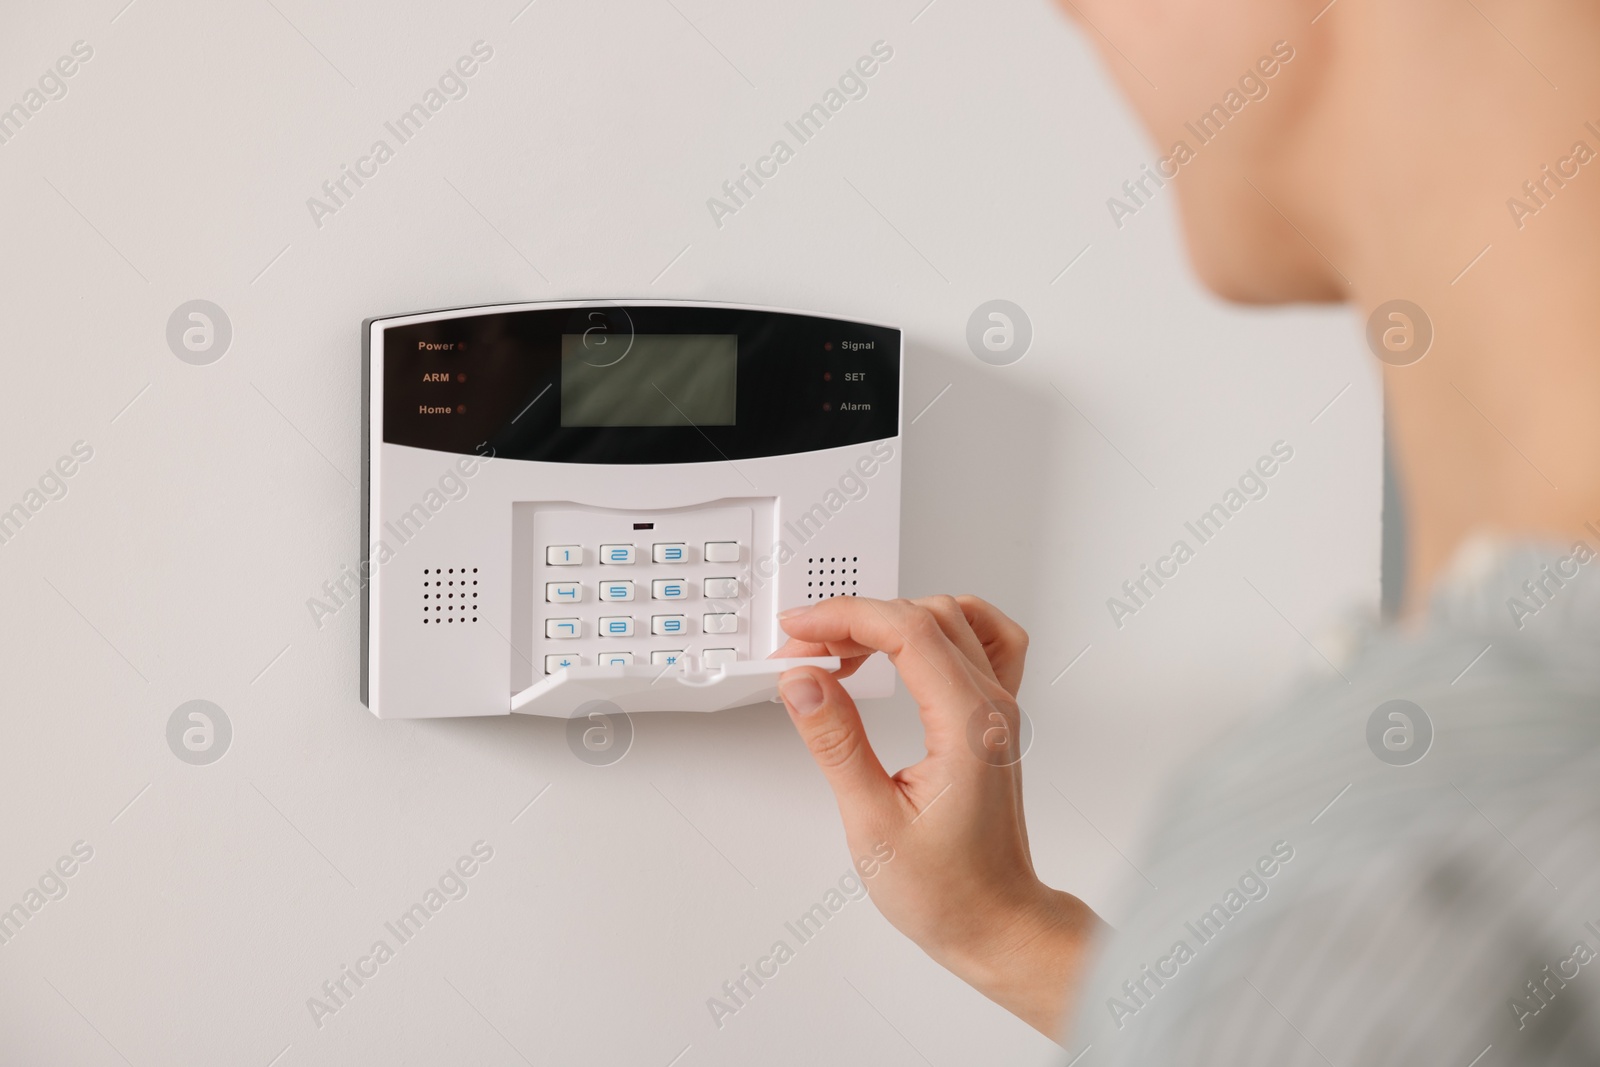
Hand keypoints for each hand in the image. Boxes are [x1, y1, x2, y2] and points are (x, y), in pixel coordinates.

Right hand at [772, 595, 1102, 1038]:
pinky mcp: (992, 719)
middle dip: (855, 620)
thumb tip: (805, 682)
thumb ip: (837, 742)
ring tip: (843, 650)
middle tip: (803, 650)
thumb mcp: (872, 821)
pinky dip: (939, 627)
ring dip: (891, 619)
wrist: (995, 920)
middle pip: (925, 616)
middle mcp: (992, 707)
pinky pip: (983, 641)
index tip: (799, 629)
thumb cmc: (948, 890)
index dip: (845, 617)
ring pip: (952, 619)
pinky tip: (906, 642)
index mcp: (968, 725)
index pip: (908, 631)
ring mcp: (998, 709)